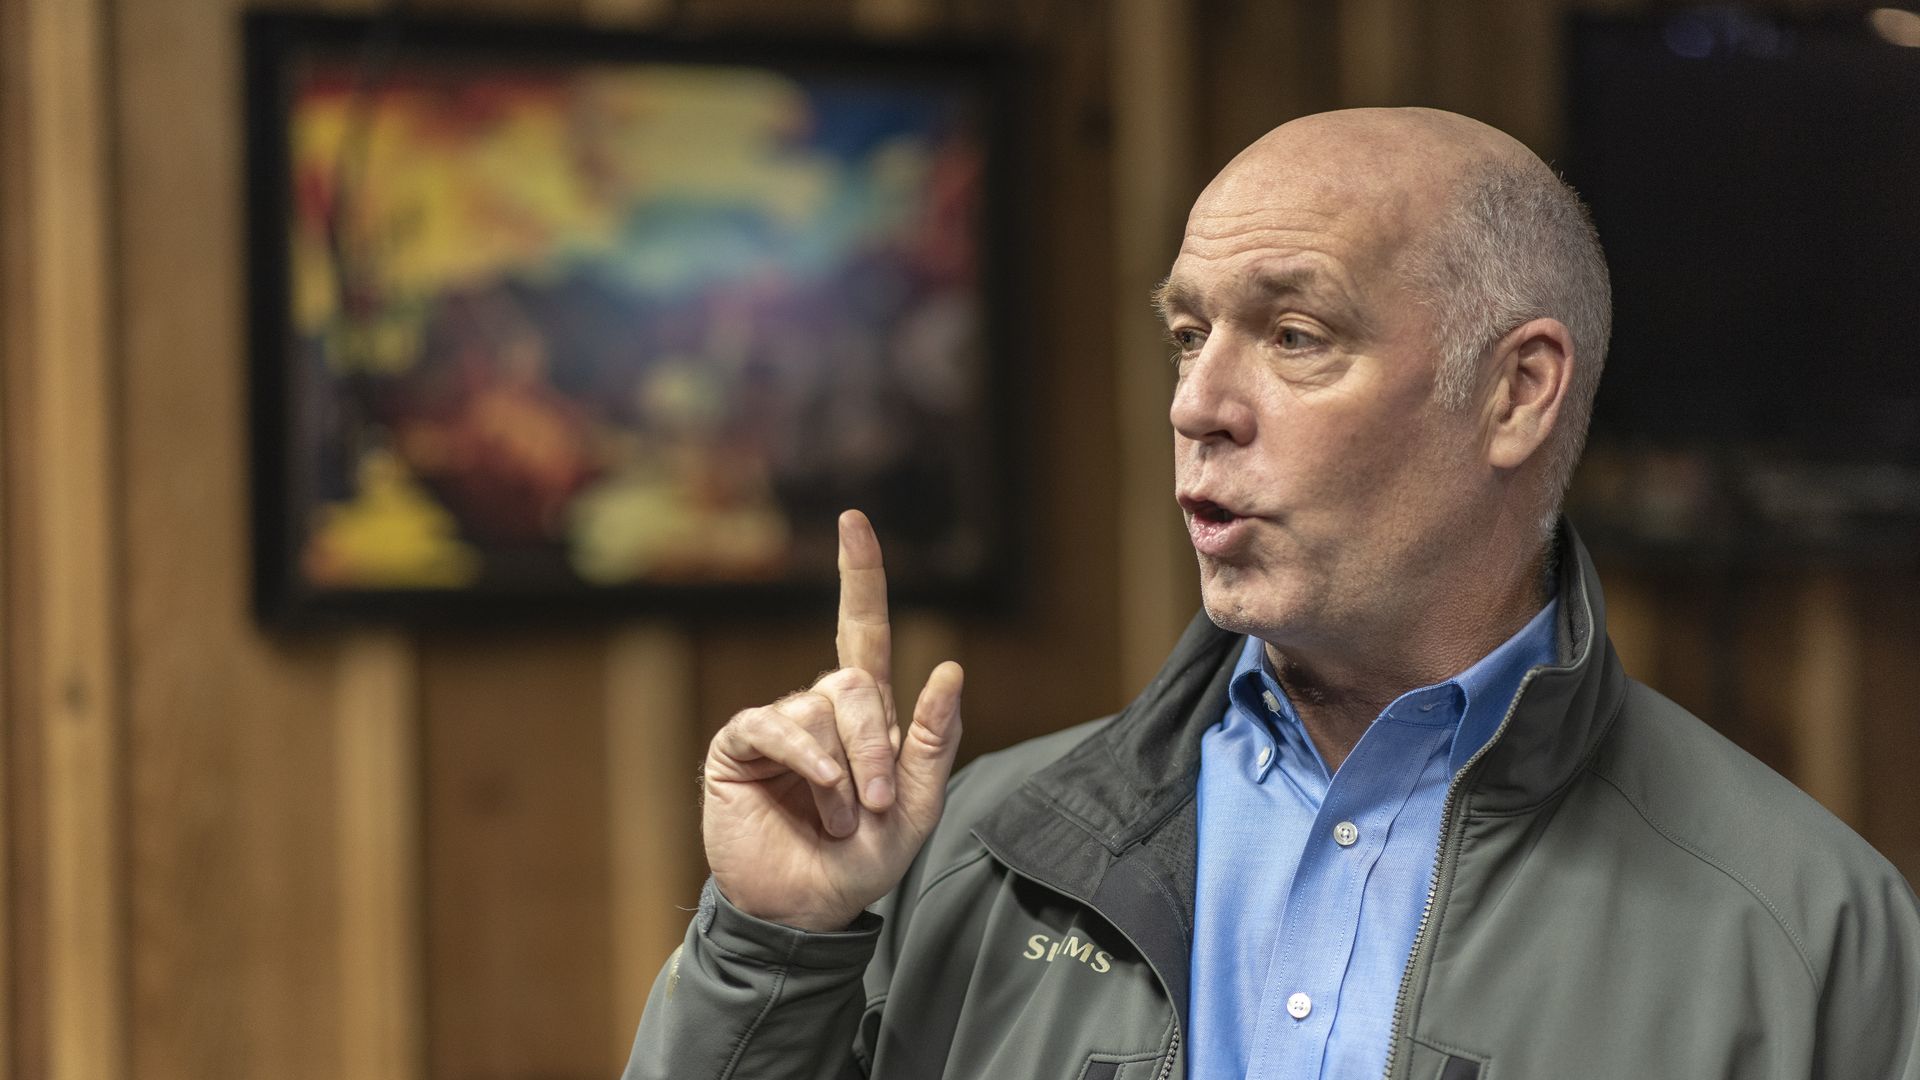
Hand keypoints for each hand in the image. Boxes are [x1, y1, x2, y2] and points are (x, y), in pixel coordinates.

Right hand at [701, 510, 964, 931]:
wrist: (808, 910)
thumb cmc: (863, 862)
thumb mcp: (919, 807)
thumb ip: (935, 740)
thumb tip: (949, 666)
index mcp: (868, 716)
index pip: (863, 630)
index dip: (860, 576)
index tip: (853, 521)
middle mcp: (822, 708)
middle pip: (856, 681)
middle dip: (875, 747)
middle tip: (873, 806)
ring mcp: (779, 724)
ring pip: (821, 707)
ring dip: (842, 774)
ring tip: (836, 821)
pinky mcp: (741, 746)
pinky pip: (775, 724)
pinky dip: (806, 756)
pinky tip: (816, 789)